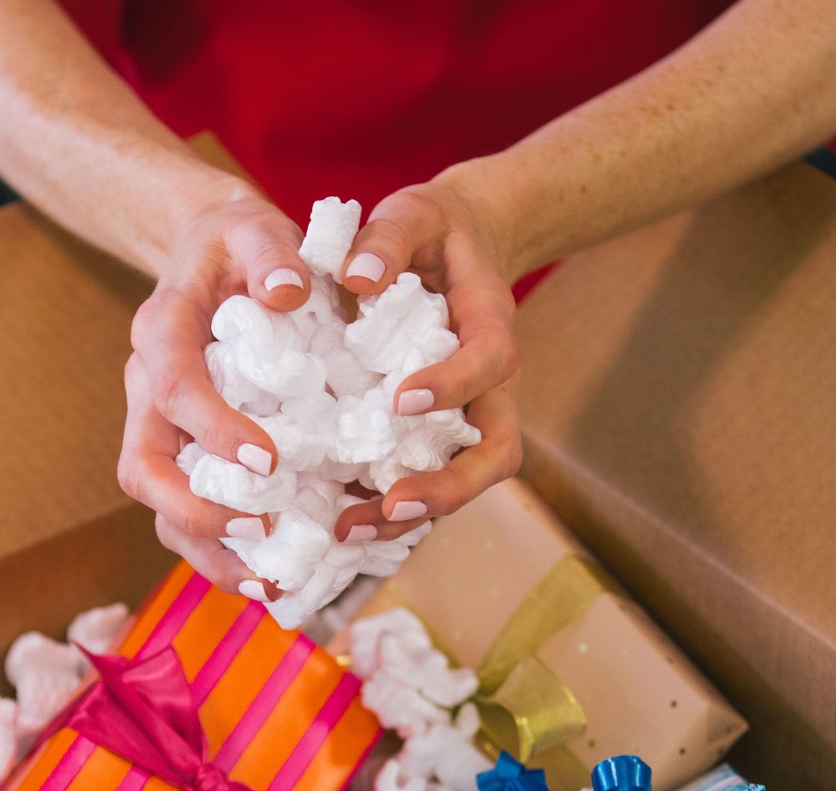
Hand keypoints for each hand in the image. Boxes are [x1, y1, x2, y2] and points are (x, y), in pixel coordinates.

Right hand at [117, 185, 311, 597]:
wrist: (211, 254)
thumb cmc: (239, 245)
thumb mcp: (256, 226)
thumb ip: (272, 250)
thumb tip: (288, 290)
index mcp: (161, 333)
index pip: (172, 389)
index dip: (213, 430)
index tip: (269, 461)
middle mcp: (147, 390)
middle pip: (144, 467)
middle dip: (196, 511)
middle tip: (260, 532)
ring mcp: (158, 429)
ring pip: (159, 506)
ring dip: (207, 550)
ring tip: (269, 581)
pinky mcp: (183, 454)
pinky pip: (185, 515)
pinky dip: (222, 552)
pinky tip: (271, 577)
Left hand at [330, 176, 523, 545]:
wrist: (459, 247)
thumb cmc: (432, 231)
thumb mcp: (412, 213)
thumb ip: (387, 238)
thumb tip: (357, 276)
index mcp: (491, 326)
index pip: (490, 363)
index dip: (453, 385)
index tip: (402, 400)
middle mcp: (492, 385)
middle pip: (496, 453)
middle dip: (447, 488)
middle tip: (390, 506)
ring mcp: (470, 416)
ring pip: (464, 480)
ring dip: (414, 515)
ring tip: (349, 531)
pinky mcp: (441, 434)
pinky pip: (428, 481)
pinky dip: (390, 511)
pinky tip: (339, 524)